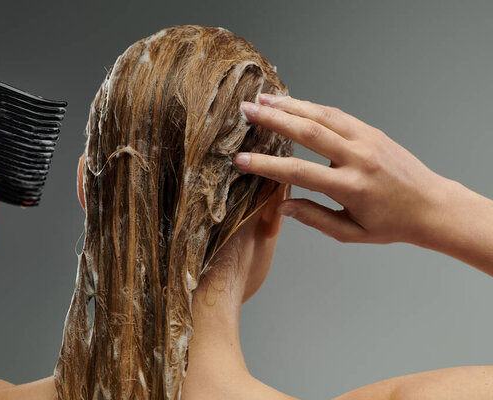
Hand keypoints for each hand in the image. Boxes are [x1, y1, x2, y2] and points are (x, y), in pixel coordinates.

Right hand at [234, 94, 451, 244]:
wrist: (432, 205)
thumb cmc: (391, 223)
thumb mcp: (351, 232)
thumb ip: (315, 218)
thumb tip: (283, 205)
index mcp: (350, 187)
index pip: (299, 172)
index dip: (266, 165)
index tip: (241, 159)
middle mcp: (358, 158)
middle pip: (307, 132)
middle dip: (273, 119)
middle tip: (247, 110)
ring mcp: (366, 140)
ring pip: (322, 116)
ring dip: (290, 105)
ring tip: (264, 98)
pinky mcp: (372, 131)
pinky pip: (337, 114)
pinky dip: (312, 106)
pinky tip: (294, 103)